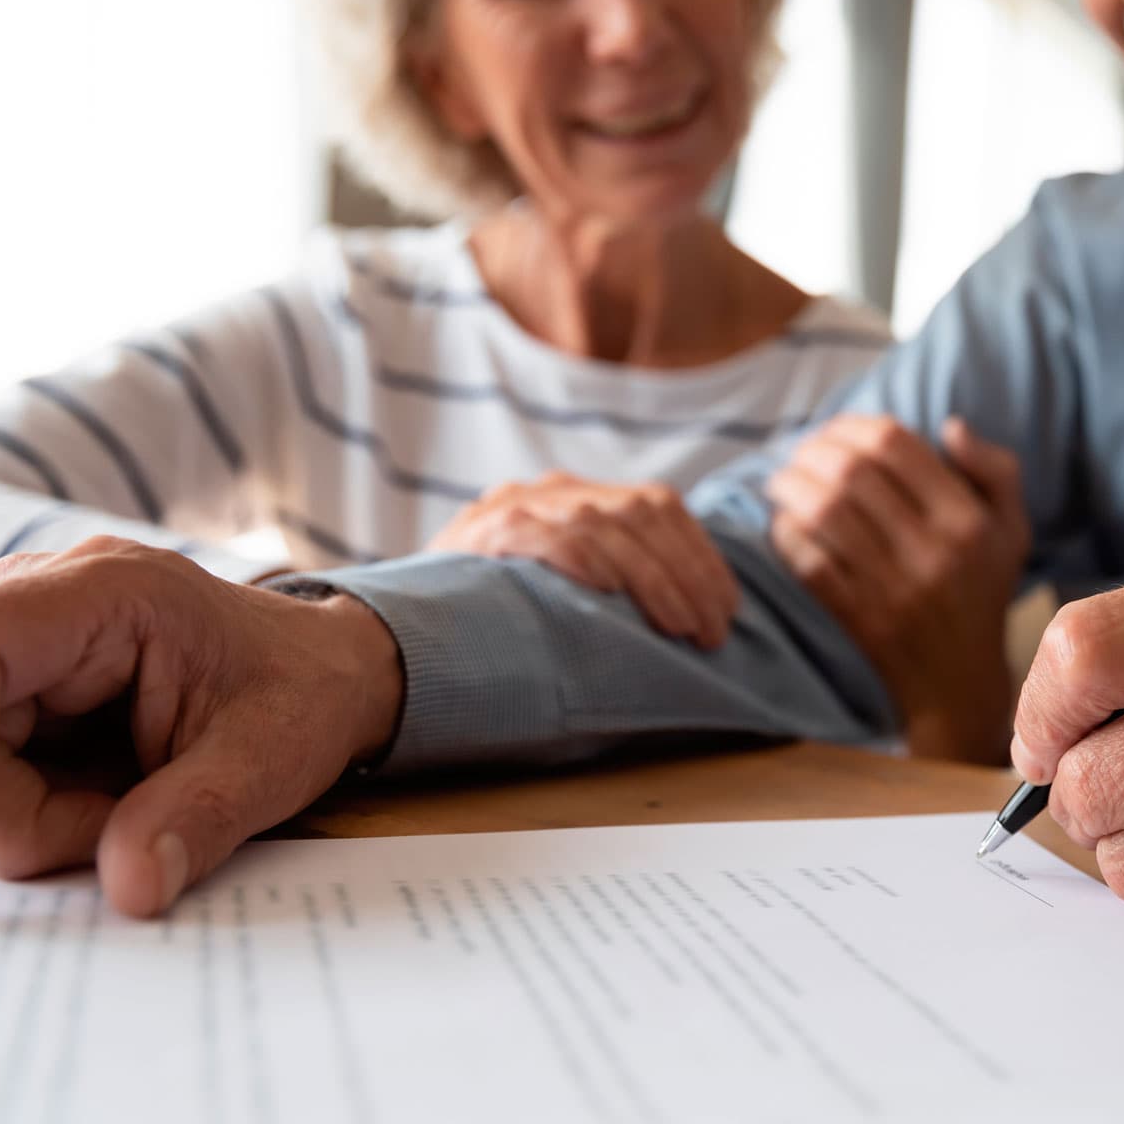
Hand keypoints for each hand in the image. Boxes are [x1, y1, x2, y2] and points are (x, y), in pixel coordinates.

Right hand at [0, 538, 402, 916]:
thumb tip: (131, 888)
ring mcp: (20, 644)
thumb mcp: (272, 760)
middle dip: (17, 814)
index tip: (7, 833)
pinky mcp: (13, 687)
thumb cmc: (303, 694)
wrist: (324, 672)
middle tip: (119, 836)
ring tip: (130, 810)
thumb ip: (199, 817)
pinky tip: (105, 802)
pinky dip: (34, 813)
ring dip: (32, 820)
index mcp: (105, 593)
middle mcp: (40, 600)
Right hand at [430, 472, 738, 649]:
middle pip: (644, 513)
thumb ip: (613, 581)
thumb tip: (694, 620)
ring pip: (607, 525)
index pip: (660, 506)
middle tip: (714, 631)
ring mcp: (517, 505)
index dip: (702, 555)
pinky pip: (550, 536)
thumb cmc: (495, 617)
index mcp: (577, 497)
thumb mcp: (561, 587)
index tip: (728, 607)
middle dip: (690, 576)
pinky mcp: (487, 531)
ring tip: (683, 628)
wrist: (395, 621)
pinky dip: (586, 561)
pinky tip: (612, 593)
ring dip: (655, 580)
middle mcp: (551, 491)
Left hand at [767, 416, 1028, 764]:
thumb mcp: (1011, 530)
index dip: (853, 425)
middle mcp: (933, 551)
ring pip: (824, 513)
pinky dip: (787, 535)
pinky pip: (810, 562)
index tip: (835, 430)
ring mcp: (894, 587)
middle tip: (798, 453)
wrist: (960, 685)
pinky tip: (783, 524)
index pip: (896, 444)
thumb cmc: (981, 594)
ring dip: (790, 487)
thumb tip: (950, 425)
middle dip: (812, 451)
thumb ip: (995, 471)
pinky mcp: (861, 618)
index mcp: (968, 520)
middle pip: (852, 472)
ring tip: (780, 482)